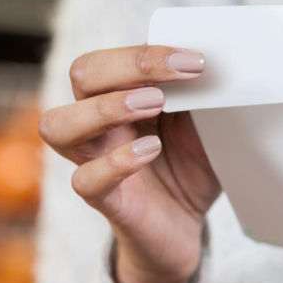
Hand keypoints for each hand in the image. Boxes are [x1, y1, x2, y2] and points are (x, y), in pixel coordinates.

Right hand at [40, 45, 220, 282]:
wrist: (185, 228)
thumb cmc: (188, 168)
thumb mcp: (202, 125)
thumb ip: (202, 95)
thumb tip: (224, 62)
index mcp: (119, 95)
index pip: (111, 58)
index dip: (147, 54)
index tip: (195, 61)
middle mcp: (97, 123)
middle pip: (81, 74)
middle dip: (126, 67)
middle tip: (171, 83)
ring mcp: (93, 161)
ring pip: (58, 125)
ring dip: (105, 108)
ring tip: (153, 106)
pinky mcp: (104, 200)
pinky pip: (85, 180)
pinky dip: (115, 162)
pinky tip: (150, 151)